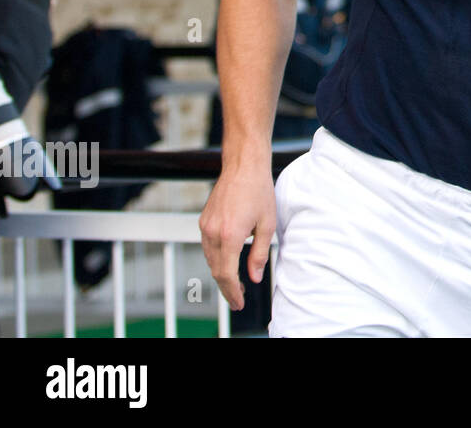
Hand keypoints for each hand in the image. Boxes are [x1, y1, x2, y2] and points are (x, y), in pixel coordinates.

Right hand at [199, 164, 276, 310]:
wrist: (243, 167)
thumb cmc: (259, 191)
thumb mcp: (267, 224)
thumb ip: (260, 254)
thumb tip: (254, 277)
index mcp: (230, 236)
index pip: (227, 275)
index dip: (233, 292)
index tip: (239, 303)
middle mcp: (212, 233)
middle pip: (216, 270)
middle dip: (227, 287)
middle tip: (238, 299)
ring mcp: (205, 227)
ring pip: (210, 260)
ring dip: (221, 273)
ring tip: (235, 283)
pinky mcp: (203, 221)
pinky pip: (208, 247)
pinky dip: (217, 258)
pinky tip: (228, 261)